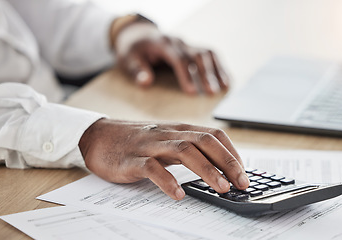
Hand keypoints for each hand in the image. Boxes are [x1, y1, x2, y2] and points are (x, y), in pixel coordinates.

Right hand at [78, 119, 248, 199]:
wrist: (97, 136)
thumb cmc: (135, 142)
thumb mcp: (166, 141)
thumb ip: (188, 149)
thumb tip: (217, 167)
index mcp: (178, 130)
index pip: (213, 135)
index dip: (232, 153)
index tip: (244, 172)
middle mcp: (168, 134)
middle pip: (204, 141)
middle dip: (227, 162)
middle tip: (241, 183)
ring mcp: (150, 146)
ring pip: (183, 151)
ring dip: (206, 170)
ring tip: (221, 188)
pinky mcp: (132, 160)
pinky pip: (152, 168)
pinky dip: (168, 181)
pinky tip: (178, 194)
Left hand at [111, 16, 228, 94]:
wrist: (138, 34)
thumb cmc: (133, 50)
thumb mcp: (128, 59)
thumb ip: (136, 70)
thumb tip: (146, 82)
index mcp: (163, 44)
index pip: (179, 59)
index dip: (187, 75)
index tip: (192, 92)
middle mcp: (179, 42)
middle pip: (198, 55)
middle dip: (206, 74)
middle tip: (212, 92)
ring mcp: (188, 44)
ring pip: (208, 53)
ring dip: (217, 70)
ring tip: (225, 87)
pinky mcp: (193, 49)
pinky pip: (211, 55)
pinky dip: (220, 67)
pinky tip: (227, 80)